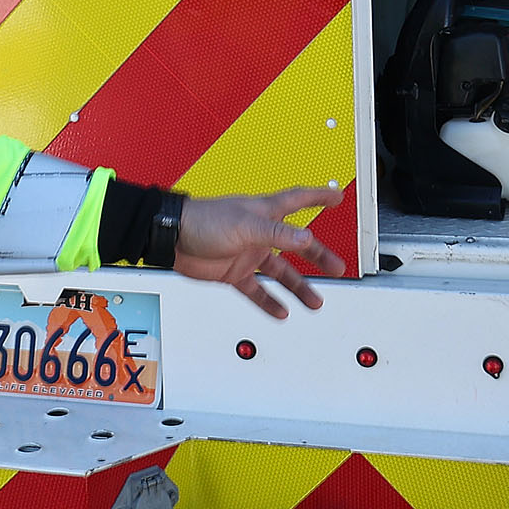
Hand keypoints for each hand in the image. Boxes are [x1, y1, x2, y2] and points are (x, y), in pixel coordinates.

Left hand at [173, 186, 344, 318]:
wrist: (171, 238)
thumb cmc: (203, 220)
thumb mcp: (245, 224)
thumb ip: (276, 233)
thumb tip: (306, 238)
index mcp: (264, 212)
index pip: (299, 200)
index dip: (319, 196)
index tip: (337, 196)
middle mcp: (259, 233)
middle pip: (297, 244)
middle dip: (318, 256)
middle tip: (337, 267)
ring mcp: (247, 254)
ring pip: (280, 272)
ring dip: (297, 286)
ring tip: (314, 301)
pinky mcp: (233, 273)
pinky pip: (256, 290)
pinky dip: (269, 301)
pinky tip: (281, 311)